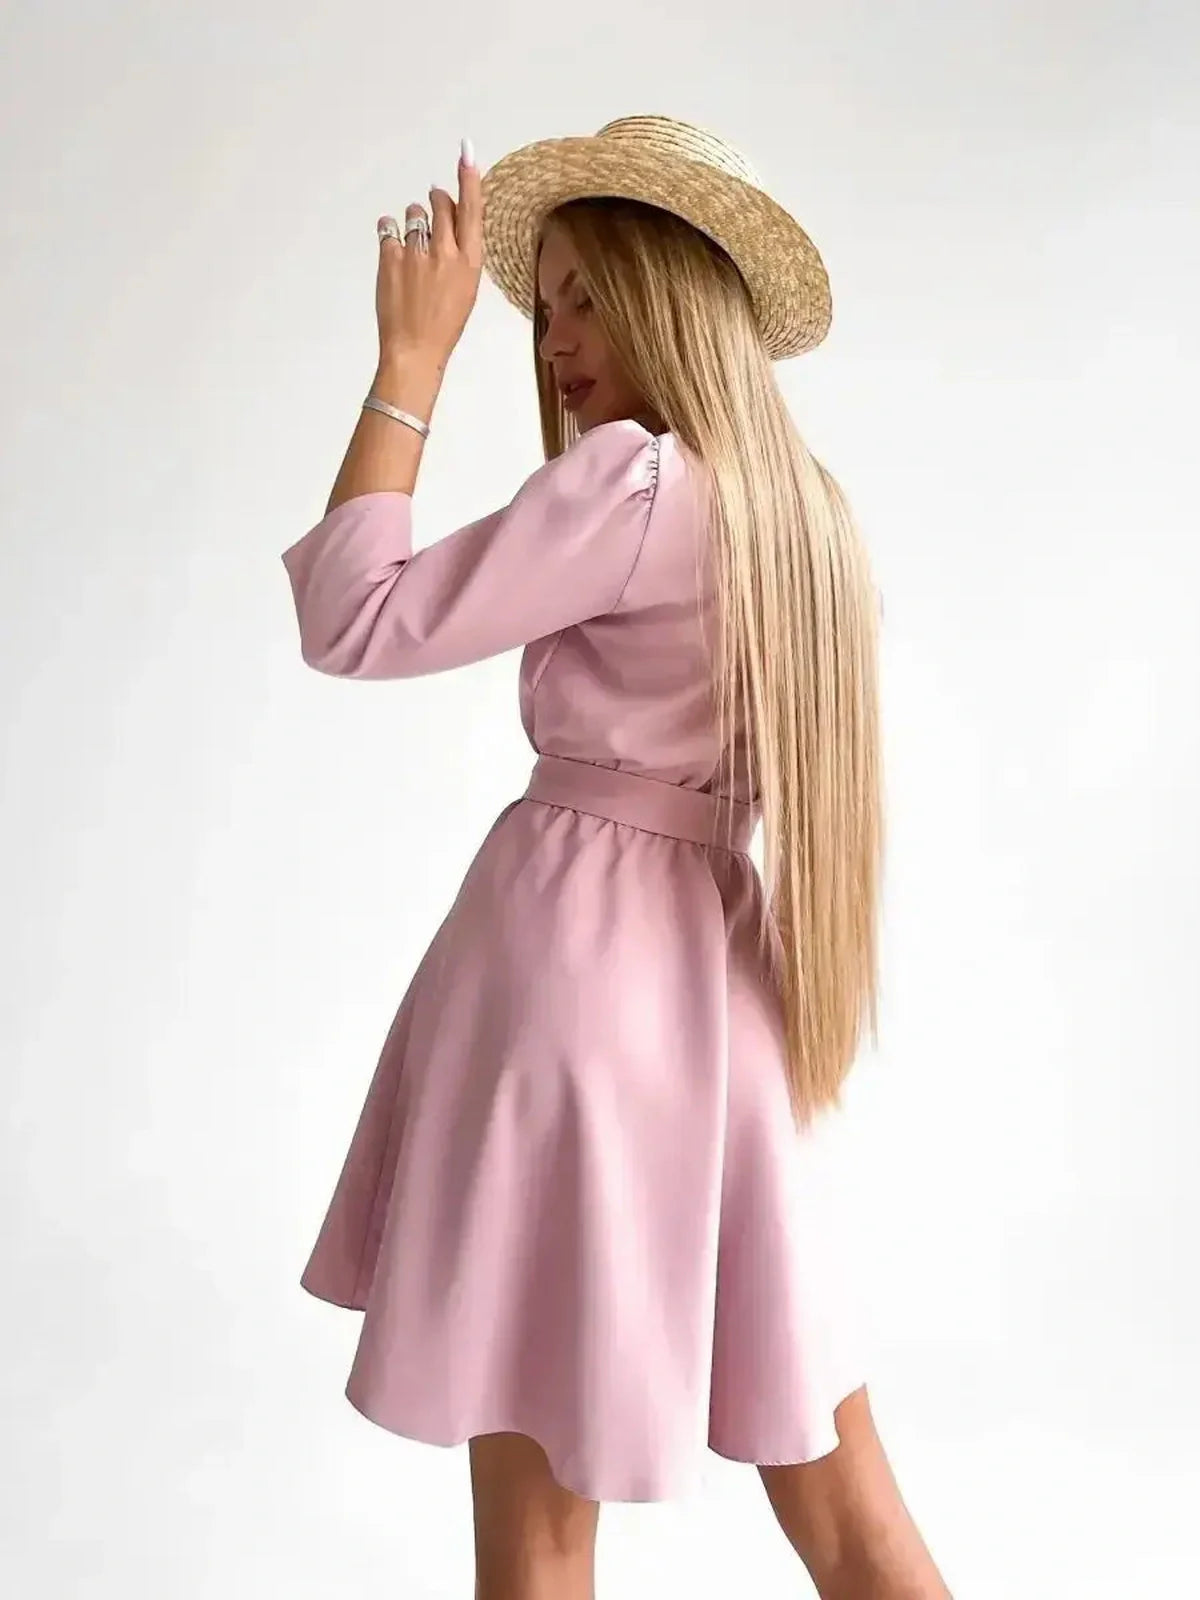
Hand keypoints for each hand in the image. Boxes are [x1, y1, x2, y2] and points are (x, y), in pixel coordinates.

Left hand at [375, 140, 482, 369]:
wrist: (414, 349)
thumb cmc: (443, 324)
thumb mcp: (466, 288)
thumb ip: (461, 253)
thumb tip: (451, 221)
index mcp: (470, 262)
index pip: (472, 210)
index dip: (469, 179)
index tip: (466, 153)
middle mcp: (445, 252)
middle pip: (441, 203)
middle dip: (436, 201)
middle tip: (433, 210)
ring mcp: (416, 253)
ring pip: (414, 212)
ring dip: (413, 220)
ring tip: (412, 246)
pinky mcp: (390, 257)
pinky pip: (388, 226)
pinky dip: (390, 232)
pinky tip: (393, 248)